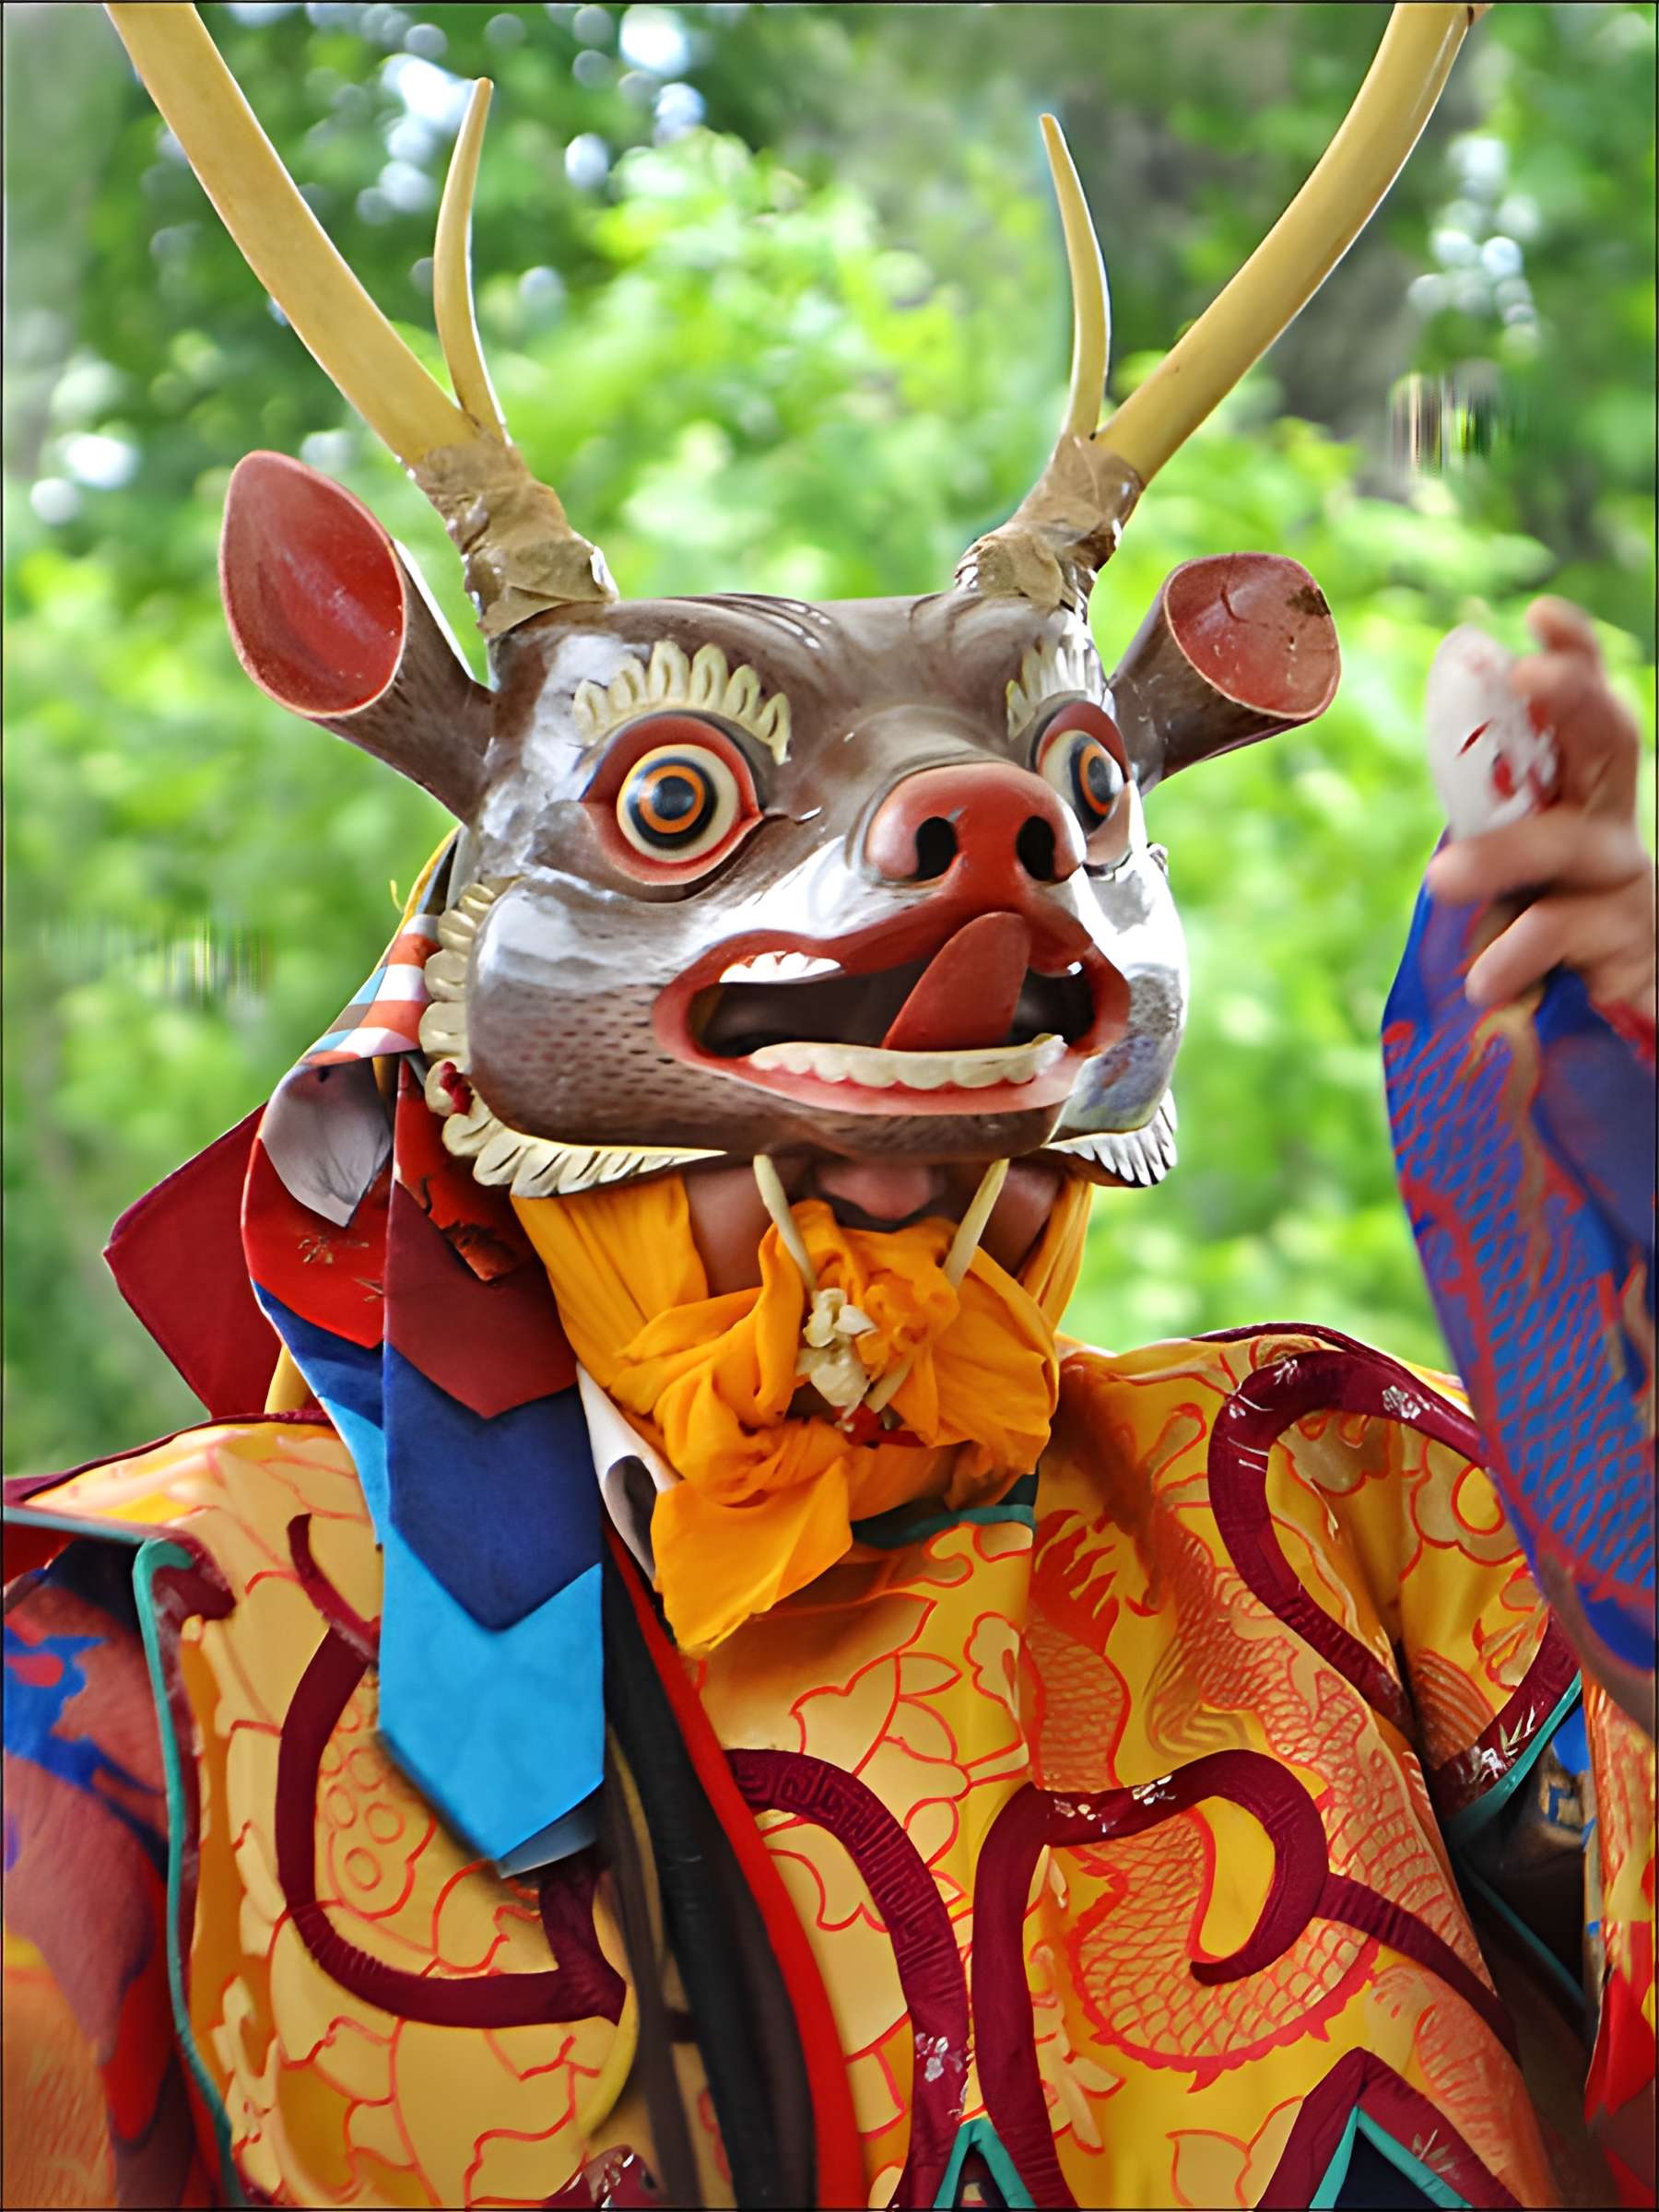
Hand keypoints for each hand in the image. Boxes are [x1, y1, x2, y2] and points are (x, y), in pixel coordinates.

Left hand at [1424, 598, 1654, 1025]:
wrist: (1602, 1027)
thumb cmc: (1537, 941)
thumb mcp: (1502, 878)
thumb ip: (1475, 834)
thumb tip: (1408, 799)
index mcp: (1575, 795)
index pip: (1583, 712)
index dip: (1573, 658)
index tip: (1539, 613)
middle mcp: (1609, 824)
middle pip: (1610, 741)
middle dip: (1573, 698)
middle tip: (1527, 678)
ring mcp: (1624, 881)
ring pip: (1569, 842)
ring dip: (1504, 854)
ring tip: (1441, 880)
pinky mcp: (1627, 942)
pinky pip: (1567, 933)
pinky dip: (1520, 954)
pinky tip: (1485, 981)